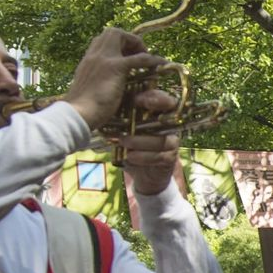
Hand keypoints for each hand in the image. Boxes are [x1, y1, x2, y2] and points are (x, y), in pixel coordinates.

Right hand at [61, 26, 169, 129]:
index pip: (101, 41)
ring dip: (136, 43)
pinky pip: (139, 58)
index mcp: (87, 61)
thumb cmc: (81, 110)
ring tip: (146, 56)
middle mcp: (94, 55)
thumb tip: (101, 90)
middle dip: (127, 39)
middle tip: (137, 54)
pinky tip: (161, 64)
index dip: (117, 45)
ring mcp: (104, 59)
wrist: (77, 115)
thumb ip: (94, 83)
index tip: (126, 56)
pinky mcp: (116, 68)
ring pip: (121, 35)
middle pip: (111, 32)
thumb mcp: (86, 90)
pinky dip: (152, 59)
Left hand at [117, 82, 184, 198]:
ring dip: (140, 141)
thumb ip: (117, 119)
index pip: (161, 99)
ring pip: (161, 139)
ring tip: (123, 142)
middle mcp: (168, 125)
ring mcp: (171, 141)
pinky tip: (130, 157)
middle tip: (136, 111)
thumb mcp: (122, 131)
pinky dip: (144, 157)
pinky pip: (160, 156)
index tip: (137, 99)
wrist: (141, 174)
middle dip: (154, 110)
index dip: (153, 97)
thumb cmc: (130, 147)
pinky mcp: (170, 158)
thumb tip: (100, 109)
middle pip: (168, 113)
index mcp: (156, 114)